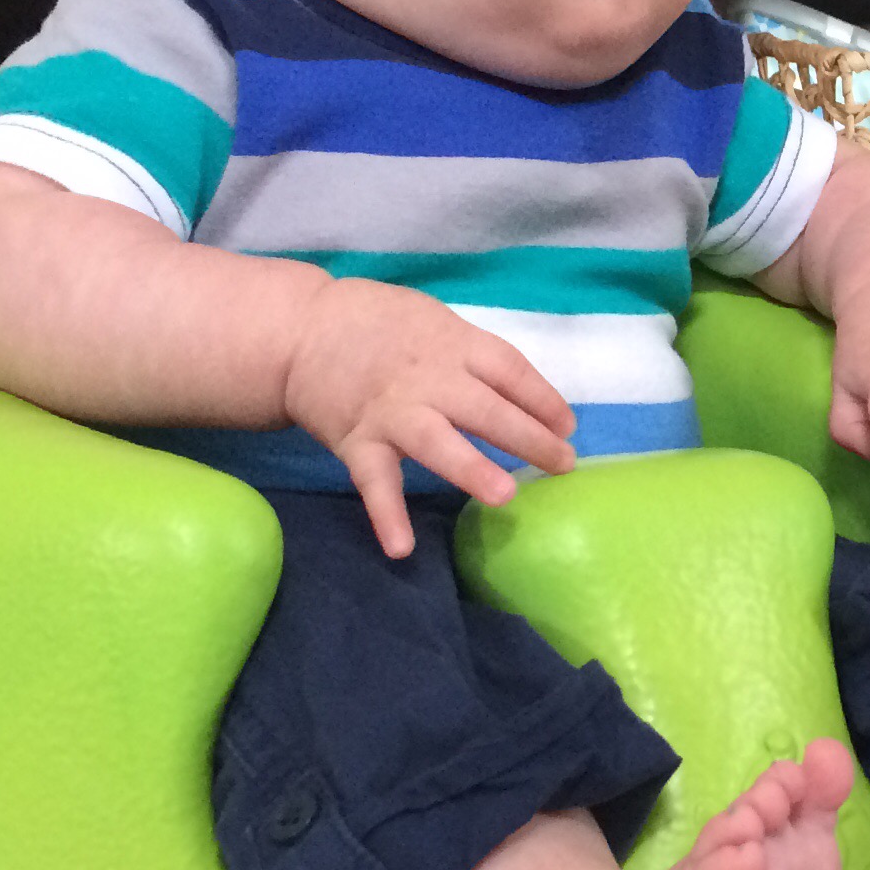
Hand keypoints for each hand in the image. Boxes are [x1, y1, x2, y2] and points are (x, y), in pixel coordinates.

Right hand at [282, 277, 576, 556]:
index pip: (510, 371)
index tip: (568, 426)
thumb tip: (524, 394)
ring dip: (471, 469)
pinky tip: (402, 548)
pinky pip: (374, 481)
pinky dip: (386, 514)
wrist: (301, 330)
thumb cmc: (380, 325)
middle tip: (563, 464)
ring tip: (506, 495)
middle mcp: (429, 378)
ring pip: (437, 442)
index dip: (543, 399)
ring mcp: (392, 412)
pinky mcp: (357, 440)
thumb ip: (475, 356)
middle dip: (529, 438)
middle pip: (486, 409)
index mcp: (454, 344)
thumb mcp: (436, 321)